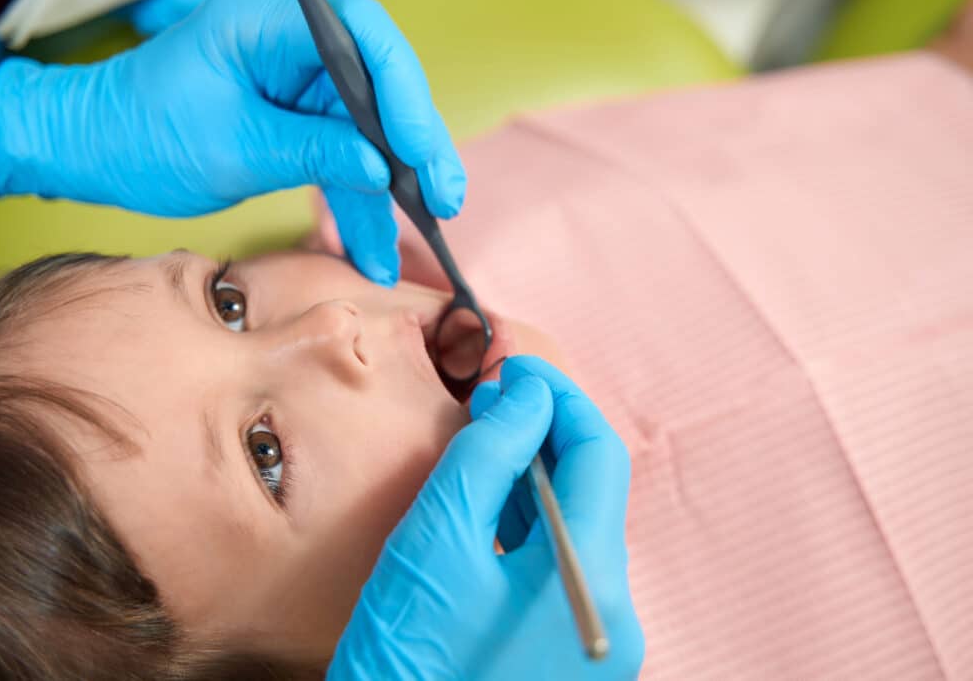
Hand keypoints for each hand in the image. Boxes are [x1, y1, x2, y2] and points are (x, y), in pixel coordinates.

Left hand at [0, 0, 464, 285]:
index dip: (406, 100)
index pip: (366, 44)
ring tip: (415, 242)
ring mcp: (303, 84)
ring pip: (371, 134)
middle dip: (415, 151)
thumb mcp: (233, 146)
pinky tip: (375, 250)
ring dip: (392, 193)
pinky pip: (346, 160)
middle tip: (444, 202)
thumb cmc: (144, 132)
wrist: (101, 150)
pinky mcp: (303, 120)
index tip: (422, 158)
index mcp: (274, 21)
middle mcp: (298, 45)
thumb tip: (380, 167)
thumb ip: (311, 149)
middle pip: (383, 90)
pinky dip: (359, 205)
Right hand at [328, 356, 643, 679]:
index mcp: (591, 580)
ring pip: (576, 532)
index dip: (558, 398)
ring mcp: (594, 643)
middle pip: (593, 494)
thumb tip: (528, 391)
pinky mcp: (568, 659)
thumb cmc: (405, 653)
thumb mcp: (439, 536)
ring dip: (537, 478)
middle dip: (546, 435)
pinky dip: (531, 527)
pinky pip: (560, 572)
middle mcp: (612, 614)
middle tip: (494, 395)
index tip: (514, 366)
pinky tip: (492, 502)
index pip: (599, 456)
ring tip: (488, 438)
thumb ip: (491, 451)